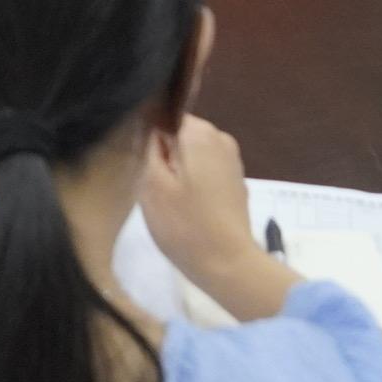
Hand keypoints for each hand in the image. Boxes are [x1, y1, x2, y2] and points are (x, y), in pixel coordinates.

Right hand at [141, 115, 261, 282]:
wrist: (227, 264)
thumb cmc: (184, 224)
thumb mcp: (152, 183)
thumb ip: (148, 146)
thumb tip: (150, 125)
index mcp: (199, 132)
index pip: (165, 116)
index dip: (151, 140)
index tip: (144, 165)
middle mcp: (221, 138)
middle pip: (180, 135)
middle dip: (165, 156)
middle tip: (154, 187)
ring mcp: (233, 161)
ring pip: (193, 155)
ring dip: (179, 171)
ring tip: (170, 202)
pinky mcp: (236, 183)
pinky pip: (207, 171)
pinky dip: (195, 184)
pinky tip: (188, 209)